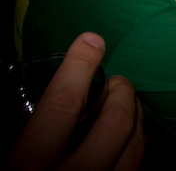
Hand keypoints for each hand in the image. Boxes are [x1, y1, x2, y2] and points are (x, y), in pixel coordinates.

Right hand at [6, 32, 144, 170]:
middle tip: (117, 83)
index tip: (91, 41)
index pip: (62, 105)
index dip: (79, 67)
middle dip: (122, 93)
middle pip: (115, 122)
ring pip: (136, 144)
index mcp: (29, 165)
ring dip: (136, 116)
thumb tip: (50, 92)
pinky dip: (139, 143)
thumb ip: (29, 133)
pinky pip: (139, 165)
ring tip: (126, 105)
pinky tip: (131, 136)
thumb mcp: (8, 163)